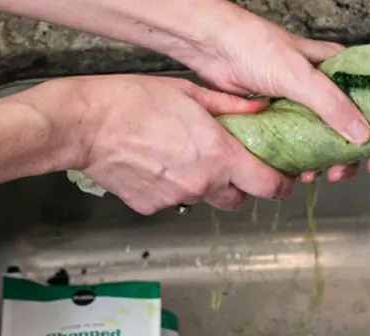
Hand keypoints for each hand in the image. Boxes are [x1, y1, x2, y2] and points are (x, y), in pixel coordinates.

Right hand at [51, 75, 293, 214]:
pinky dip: (172, 188)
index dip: (282, 186)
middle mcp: (201, 184)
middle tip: (228, 164)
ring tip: (182, 156)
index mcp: (218, 155)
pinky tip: (157, 165)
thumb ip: (230, 106)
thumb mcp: (189, 93)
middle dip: (240, 186)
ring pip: (203, 199)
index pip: (268, 186)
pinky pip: (173, 201)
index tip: (283, 181)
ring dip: (203, 184)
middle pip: (238, 200)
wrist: (86, 125)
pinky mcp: (151, 207)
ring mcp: (175, 199)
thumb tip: (259, 108)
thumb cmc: (133, 102)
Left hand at [179, 5, 369, 182]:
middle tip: (366, 166)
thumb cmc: (256, 47)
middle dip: (367, 150)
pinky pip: (303, 148)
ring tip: (331, 172)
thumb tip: (363, 134)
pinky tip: (305, 173)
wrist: (214, 49)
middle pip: (360, 125)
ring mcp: (305, 108)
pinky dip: (309, 163)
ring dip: (337, 161)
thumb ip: (331, 104)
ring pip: (331, 141)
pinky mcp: (283, 122)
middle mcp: (326, 90)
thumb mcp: (299, 75)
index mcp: (340, 70)